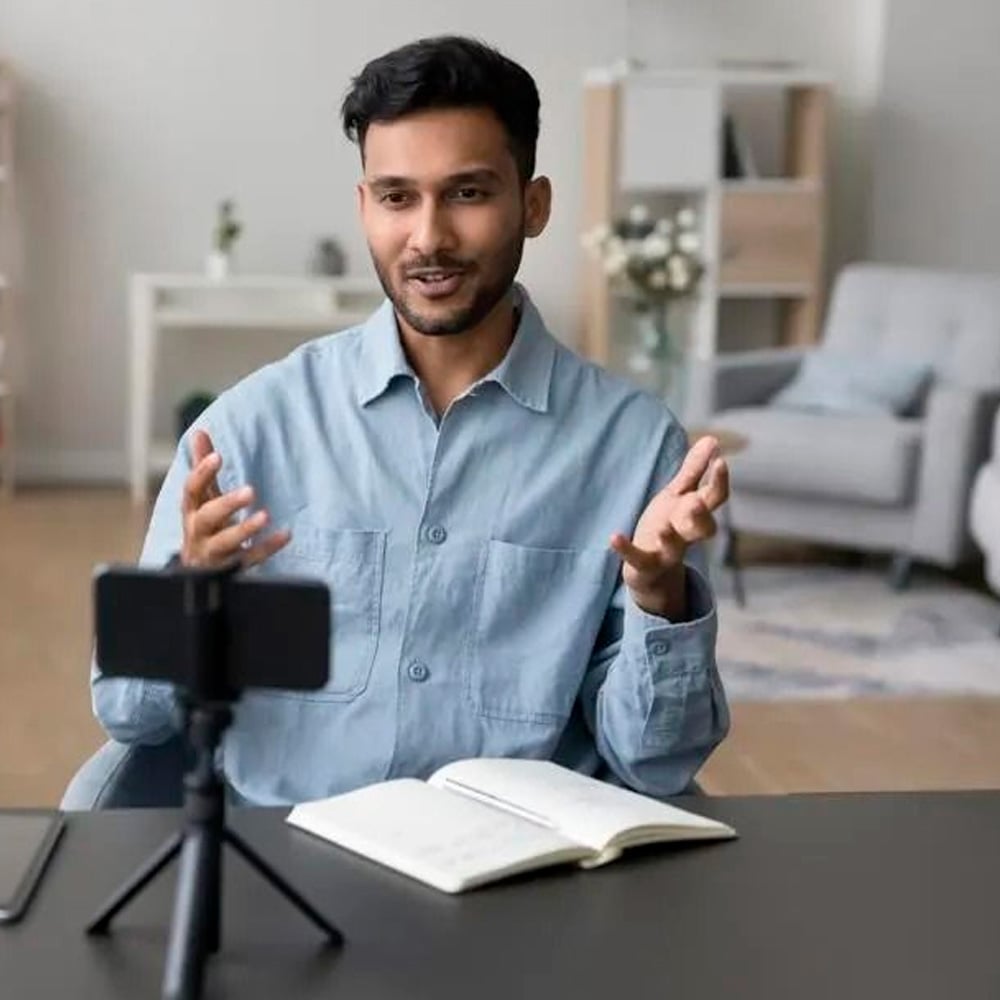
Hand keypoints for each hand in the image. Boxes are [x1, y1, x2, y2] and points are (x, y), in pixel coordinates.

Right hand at [180, 429, 290, 567]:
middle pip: (208, 517)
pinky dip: (267, 547)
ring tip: (266, 515)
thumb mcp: (203, 498)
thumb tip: (199, 432)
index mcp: (191, 510)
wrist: (197, 572)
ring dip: (246, 529)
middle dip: (227, 503)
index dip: (201, 473)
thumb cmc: (204, 526)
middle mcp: (198, 531)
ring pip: (226, 542)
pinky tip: (285, 534)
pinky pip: (250, 559)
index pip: (192, 490)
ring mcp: (213, 553)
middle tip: (251, 490)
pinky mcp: (230, 569)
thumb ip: (203, 467)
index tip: (217, 456)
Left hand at [610, 435, 729, 617]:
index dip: (719, 481)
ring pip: (674, 548)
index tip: (720, 461)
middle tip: (695, 503)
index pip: (715, 499)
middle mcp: (686, 535)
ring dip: (669, 539)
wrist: (651, 571)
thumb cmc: (668, 524)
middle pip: (703, 529)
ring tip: (663, 529)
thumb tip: (713, 439)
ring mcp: (667, 552)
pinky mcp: (645, 565)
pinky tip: (614, 537)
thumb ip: (695, 470)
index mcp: (695, 514)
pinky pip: (638, 559)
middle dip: (701, 517)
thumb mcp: (679, 495)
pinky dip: (626, 549)